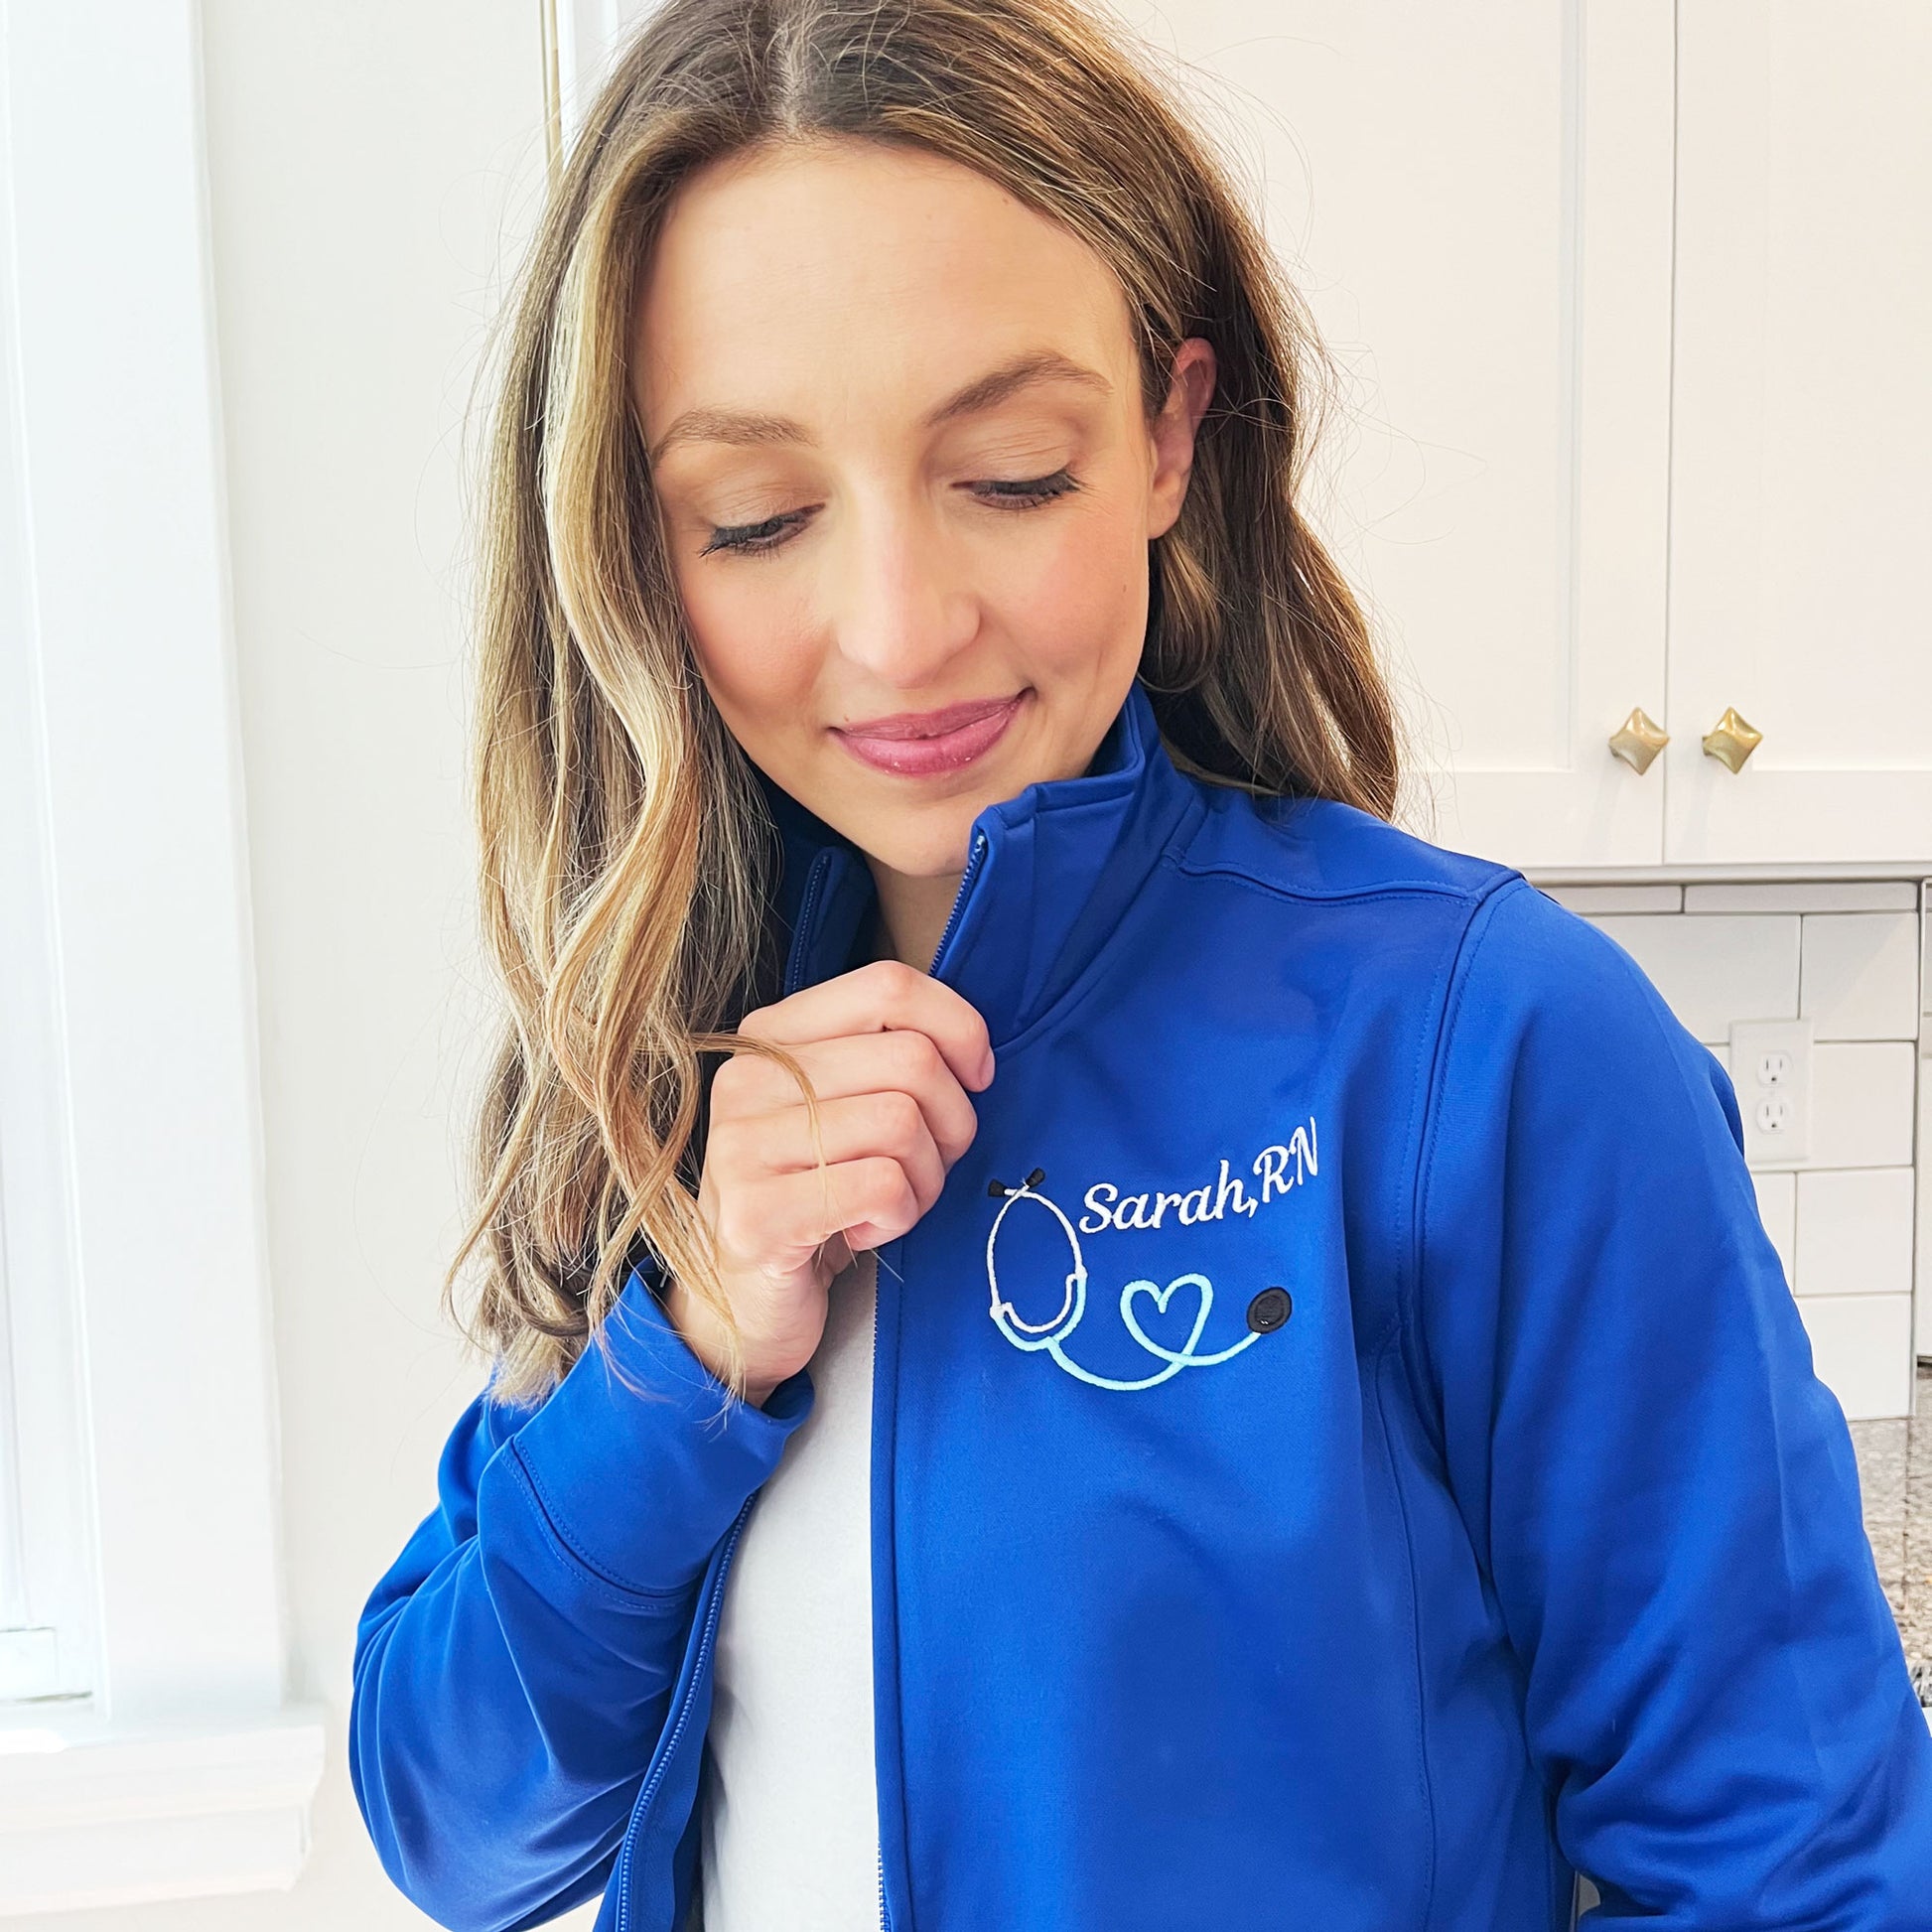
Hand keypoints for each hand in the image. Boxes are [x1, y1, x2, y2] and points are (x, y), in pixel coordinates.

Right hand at [664, 959, 993, 1405]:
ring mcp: (742, 1145)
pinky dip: (899, 1215)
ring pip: (903, 1124)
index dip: (958, 1027)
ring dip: (925, 1178)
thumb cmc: (819, 1192)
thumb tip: (974, 1053)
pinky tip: (865, 1230)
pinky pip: (884, 1186)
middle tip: (928, 1164)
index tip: (976, 1077)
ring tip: (890, 1202)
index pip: (888, 985)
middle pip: (911, 1060)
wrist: (746, 1299)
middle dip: (951, 1121)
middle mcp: (747, 1079)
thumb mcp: (850, 1105)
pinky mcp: (757, 1214)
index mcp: (772, 1035)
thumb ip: (893, 1057)